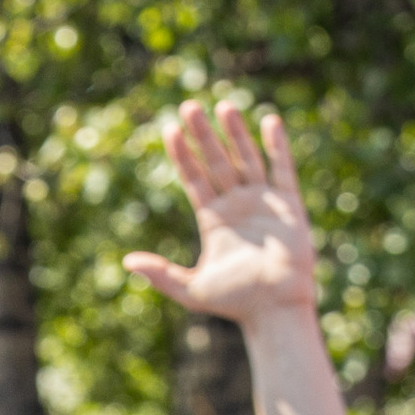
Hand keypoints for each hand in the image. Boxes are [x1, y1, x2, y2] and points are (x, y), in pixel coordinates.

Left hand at [123, 101, 320, 328]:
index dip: (182, 155)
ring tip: (222, 105)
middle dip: (203, 135)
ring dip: (235, 133)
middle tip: (188, 106)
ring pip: (246, 159)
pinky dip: (277, 147)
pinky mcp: (287, 204)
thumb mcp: (190, 289)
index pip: (194, 178)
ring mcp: (262, 201)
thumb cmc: (234, 302)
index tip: (169, 130)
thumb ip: (160, 274)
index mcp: (213, 219)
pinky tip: (268, 122)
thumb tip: (126, 263)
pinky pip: (282, 169)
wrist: (273, 308)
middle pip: (216, 161)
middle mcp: (236, 204)